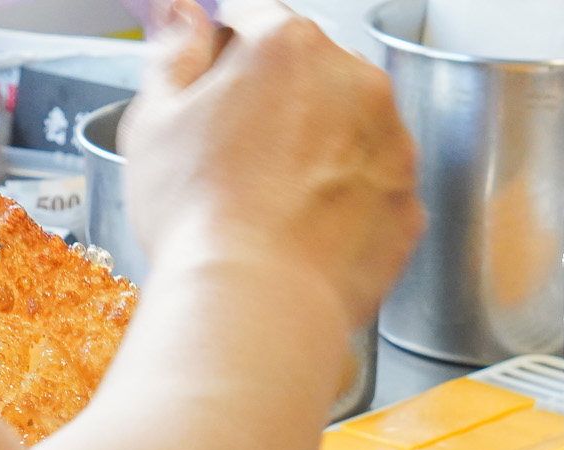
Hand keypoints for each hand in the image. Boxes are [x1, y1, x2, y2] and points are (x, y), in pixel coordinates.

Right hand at [120, 0, 422, 331]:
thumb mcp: (155, 122)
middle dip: (278, 102)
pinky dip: (346, 203)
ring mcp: (391, 144)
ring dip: (318, 149)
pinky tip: (303, 232)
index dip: (226, 51)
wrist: (255, 306)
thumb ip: (174, 54)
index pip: (256, 16)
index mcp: (287, 47)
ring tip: (270, 203)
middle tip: (236, 158)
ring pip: (350, 128)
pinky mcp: (407, 204)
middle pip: (312, 71)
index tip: (215, 82)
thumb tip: (186, 19)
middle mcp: (354, 82)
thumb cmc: (200, 218)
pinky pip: (374, 188)